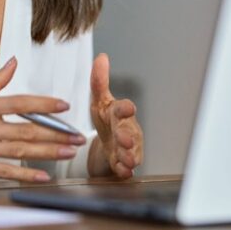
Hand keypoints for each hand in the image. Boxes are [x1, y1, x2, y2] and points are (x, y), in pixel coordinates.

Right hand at [0, 57, 86, 182]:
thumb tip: (12, 62)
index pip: (20, 103)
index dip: (44, 104)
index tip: (64, 105)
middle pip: (27, 130)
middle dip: (56, 134)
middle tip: (77, 135)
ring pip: (21, 150)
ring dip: (48, 152)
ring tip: (69, 152)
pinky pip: (5, 172)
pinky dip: (25, 174)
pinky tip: (43, 175)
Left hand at [88, 53, 143, 178]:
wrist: (109, 143)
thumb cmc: (106, 119)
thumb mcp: (99, 99)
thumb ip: (99, 81)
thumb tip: (101, 57)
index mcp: (119, 112)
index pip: (124, 108)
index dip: (126, 108)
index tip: (128, 107)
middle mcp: (127, 129)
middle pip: (129, 132)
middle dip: (127, 137)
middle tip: (125, 140)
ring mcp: (127, 147)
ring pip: (131, 151)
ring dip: (129, 155)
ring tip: (127, 159)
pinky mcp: (123, 162)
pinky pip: (126, 167)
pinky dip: (124, 170)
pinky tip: (123, 171)